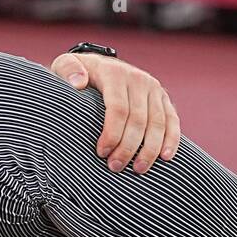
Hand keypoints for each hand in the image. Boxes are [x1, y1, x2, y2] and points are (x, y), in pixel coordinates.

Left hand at [49, 52, 181, 174]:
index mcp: (114, 73)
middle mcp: (137, 78)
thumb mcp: (64, 66)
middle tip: (115, 167)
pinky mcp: (163, 97)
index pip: (118, 109)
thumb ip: (68, 70)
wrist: (98, 67)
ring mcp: (153, 88)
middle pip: (138, 120)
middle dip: (128, 148)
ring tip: (138, 170)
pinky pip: (172, 120)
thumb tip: (78, 83)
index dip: (112, 134)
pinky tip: (165, 158)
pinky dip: (171, 140)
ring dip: (149, 149)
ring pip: (157, 123)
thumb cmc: (78, 75)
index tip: (101, 153)